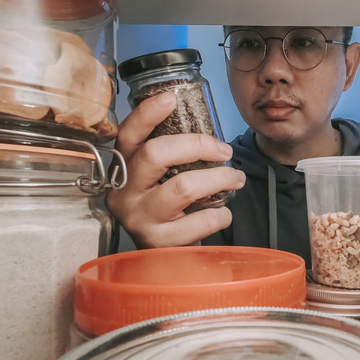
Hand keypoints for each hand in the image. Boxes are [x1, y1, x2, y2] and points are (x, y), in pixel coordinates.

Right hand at [106, 92, 246, 248]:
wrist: (163, 261)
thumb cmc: (167, 211)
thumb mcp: (159, 180)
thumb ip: (169, 156)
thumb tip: (203, 129)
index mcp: (123, 170)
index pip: (128, 135)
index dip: (147, 114)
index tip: (171, 98)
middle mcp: (125, 193)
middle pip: (156, 154)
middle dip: (199, 145)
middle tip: (225, 151)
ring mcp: (140, 219)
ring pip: (183, 187)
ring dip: (219, 178)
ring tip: (236, 179)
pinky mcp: (159, 242)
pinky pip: (199, 220)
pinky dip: (220, 214)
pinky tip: (223, 213)